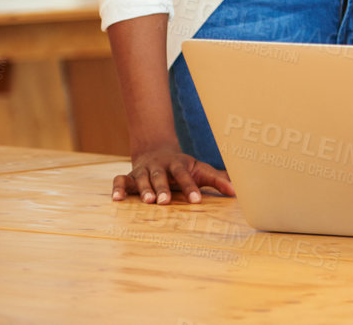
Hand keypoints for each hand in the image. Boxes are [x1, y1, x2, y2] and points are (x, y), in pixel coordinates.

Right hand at [112, 144, 234, 204]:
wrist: (156, 150)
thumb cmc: (183, 167)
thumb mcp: (200, 170)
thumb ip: (217, 180)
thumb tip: (237, 192)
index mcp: (178, 165)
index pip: (185, 175)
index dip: (190, 187)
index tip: (197, 201)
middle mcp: (160, 167)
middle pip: (161, 177)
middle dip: (163, 189)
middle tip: (165, 202)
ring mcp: (143, 171)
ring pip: (142, 179)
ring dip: (144, 190)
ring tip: (147, 202)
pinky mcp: (128, 176)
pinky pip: (119, 181)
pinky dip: (116, 188)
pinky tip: (116, 199)